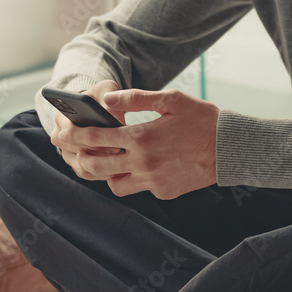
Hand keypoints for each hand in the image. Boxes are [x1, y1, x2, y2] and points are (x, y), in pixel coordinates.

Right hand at [50, 80, 126, 179]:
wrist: (96, 109)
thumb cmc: (101, 97)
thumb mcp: (105, 89)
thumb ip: (108, 93)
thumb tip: (112, 111)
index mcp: (61, 116)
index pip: (69, 131)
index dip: (88, 134)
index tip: (110, 133)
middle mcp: (60, 136)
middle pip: (74, 150)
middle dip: (97, 151)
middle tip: (119, 149)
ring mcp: (67, 152)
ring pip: (80, 165)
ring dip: (100, 165)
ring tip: (121, 161)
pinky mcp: (77, 164)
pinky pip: (86, 173)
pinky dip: (101, 173)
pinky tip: (119, 169)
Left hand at [74, 89, 219, 199]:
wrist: (230, 149)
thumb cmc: (203, 119)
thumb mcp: (171, 100)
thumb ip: (136, 99)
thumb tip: (106, 100)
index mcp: (142, 137)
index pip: (95, 138)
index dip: (73, 134)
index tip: (60, 131)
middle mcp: (143, 163)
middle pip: (94, 167)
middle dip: (77, 157)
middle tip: (71, 149)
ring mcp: (152, 181)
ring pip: (112, 184)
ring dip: (104, 173)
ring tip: (106, 158)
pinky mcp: (163, 192)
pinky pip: (136, 188)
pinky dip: (130, 178)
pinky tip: (137, 165)